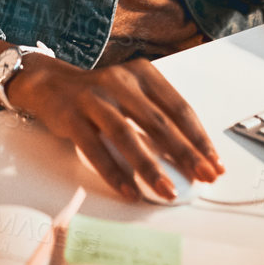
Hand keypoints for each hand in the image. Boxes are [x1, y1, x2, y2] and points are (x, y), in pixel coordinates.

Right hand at [7, 55, 222, 201]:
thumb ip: (156, 116)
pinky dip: (113, 172)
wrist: (49, 82)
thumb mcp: (132, 92)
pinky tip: (129, 191)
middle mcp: (119, 81)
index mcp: (142, 73)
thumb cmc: (100, 94)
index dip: (198, 137)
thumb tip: (189, 156)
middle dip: (184, 154)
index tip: (214, 162)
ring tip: (167, 191)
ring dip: (149, 167)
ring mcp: (93, 98)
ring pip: (126, 135)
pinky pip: (95, 148)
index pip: (178, 107)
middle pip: (157, 122)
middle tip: (203, 177)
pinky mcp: (71, 116)